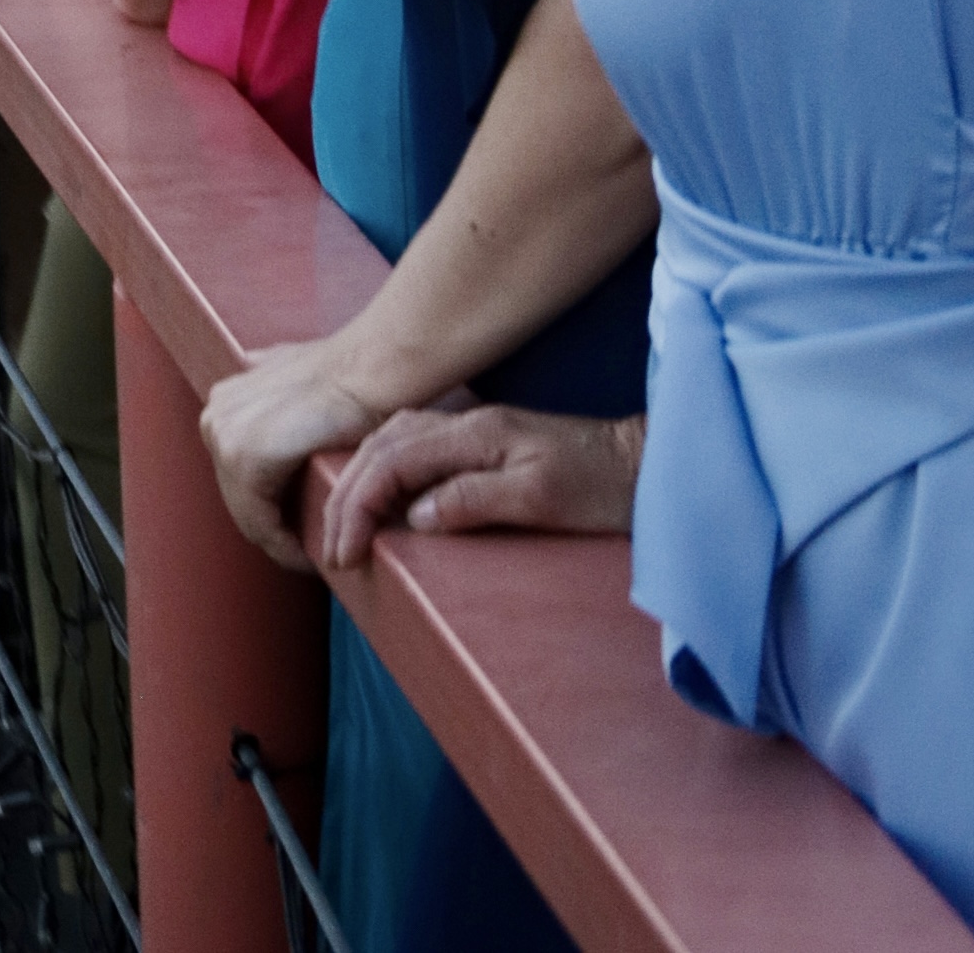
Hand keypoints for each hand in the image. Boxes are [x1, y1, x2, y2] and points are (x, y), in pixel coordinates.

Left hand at [200, 337, 381, 569]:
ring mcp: (224, 435)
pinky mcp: (245, 458)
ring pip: (249, 515)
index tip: (297, 531)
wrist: (369, 373)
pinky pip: (261, 523)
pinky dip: (285, 545)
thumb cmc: (345, 380)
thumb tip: (254, 368)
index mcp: (222, 402)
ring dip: (281, 539)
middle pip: (239, 498)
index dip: (268, 508)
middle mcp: (215, 417)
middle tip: (308, 546)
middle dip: (273, 525)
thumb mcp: (290, 368)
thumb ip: (266, 378)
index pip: (235, 478)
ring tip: (312, 552)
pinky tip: (309, 554)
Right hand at [315, 400, 642, 566]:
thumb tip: (413, 513)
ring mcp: (475, 429)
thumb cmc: (599, 486)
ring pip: (393, 439)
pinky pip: (414, 446)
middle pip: (381, 444)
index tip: (344, 551)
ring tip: (344, 523)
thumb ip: (475, 499)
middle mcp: (467, 422)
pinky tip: (383, 492)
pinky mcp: (484, 442)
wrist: (641, 464)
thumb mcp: (541, 499)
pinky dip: (384, 468)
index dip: (358, 504)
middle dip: (346, 494)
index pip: (392, 459)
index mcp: (475, 432)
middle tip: (332, 548)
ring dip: (360, 478)